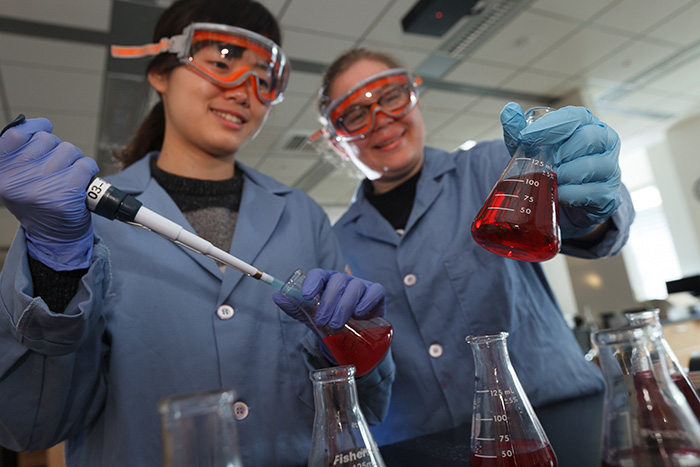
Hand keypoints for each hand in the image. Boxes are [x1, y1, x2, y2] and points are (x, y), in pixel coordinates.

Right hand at [0, 117, 99, 269]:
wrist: (55, 238)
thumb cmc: (40, 204)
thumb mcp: (18, 180)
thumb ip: (21, 154)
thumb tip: (40, 124)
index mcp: (1, 173)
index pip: (15, 134)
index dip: (34, 127)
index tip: (45, 127)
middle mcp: (17, 179)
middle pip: (47, 140)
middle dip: (58, 151)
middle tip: (57, 171)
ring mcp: (40, 186)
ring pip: (69, 150)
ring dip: (75, 161)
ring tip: (68, 179)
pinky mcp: (64, 194)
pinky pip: (85, 165)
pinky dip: (89, 170)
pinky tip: (82, 183)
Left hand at [272, 268, 385, 328]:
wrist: (351, 335)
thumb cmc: (330, 319)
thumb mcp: (310, 315)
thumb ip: (295, 306)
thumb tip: (276, 296)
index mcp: (325, 281)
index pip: (318, 274)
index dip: (312, 283)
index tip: (307, 296)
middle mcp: (343, 280)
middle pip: (337, 281)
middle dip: (328, 302)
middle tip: (321, 321)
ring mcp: (361, 285)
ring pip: (354, 287)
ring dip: (344, 306)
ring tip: (336, 324)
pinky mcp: (376, 294)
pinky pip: (375, 291)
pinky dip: (366, 301)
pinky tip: (358, 313)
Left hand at [500, 102, 621, 237]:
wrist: (563, 199)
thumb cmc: (550, 165)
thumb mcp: (530, 148)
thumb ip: (518, 130)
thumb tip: (509, 110)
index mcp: (586, 124)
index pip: (575, 116)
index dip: (550, 126)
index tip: (525, 137)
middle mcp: (605, 141)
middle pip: (588, 138)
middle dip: (562, 152)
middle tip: (546, 162)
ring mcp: (611, 167)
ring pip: (594, 165)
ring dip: (567, 174)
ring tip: (553, 178)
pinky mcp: (609, 193)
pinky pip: (594, 192)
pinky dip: (572, 194)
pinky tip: (559, 193)